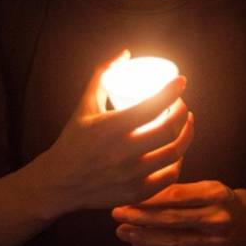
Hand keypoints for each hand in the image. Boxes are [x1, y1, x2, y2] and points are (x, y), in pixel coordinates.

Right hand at [35, 51, 194, 214]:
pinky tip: (178, 150)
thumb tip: (125, 52)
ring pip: (174, 152)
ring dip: (186, 134)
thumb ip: (102, 75)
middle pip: (168, 129)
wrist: (59, 183)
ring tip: (186, 122)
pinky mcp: (136, 192)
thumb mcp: (84, 105)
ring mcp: (131, 175)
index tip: (181, 81)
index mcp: (109, 128)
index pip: (152, 106)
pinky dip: (178, 160)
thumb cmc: (73, 140)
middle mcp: (122, 153)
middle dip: (182, 112)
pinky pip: (169, 176)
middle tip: (181, 104)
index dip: (172, 91)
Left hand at [111, 181, 245, 245]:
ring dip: (143, 237)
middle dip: (140, 218)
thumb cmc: (219, 199)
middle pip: (172, 220)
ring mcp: (216, 244)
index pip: (176, 196)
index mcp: (216, 194)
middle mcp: (218, 220)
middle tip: (117, 213)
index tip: (127, 196)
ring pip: (172, 242)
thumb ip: (179, 189)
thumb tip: (141, 189)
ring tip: (122, 230)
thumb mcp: (206, 185)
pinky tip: (139, 243)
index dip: (149, 198)